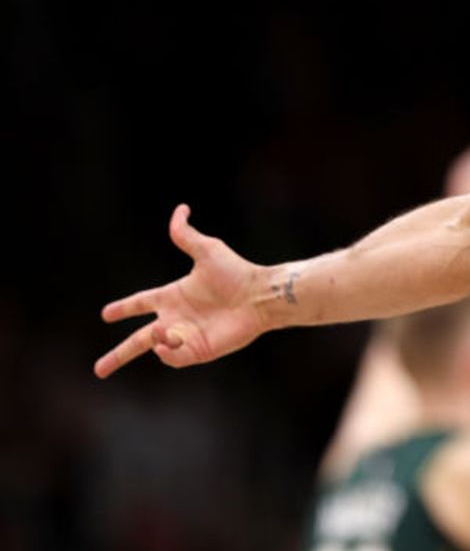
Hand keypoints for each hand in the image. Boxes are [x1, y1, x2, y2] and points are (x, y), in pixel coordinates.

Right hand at [95, 204, 269, 377]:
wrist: (260, 296)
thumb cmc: (237, 272)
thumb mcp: (207, 250)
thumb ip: (186, 234)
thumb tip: (180, 209)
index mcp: (173, 295)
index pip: (140, 303)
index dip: (123, 308)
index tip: (105, 314)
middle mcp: (176, 318)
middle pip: (138, 340)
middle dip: (118, 355)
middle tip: (98, 370)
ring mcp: (187, 336)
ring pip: (154, 346)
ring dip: (152, 340)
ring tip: (163, 332)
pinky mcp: (199, 351)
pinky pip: (173, 358)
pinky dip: (165, 352)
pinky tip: (169, 340)